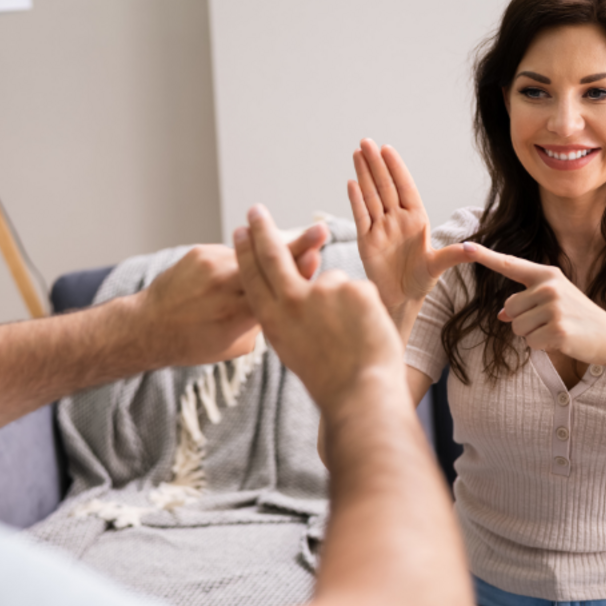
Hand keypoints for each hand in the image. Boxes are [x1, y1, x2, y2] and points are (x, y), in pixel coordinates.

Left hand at [141, 223, 327, 366]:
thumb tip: (287, 298)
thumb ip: (261, 322)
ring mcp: (212, 266)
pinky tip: (228, 277)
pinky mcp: (201, 252)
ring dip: (266, 254)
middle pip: (269, 262)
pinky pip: (231, 253)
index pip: (275, 289)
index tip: (316, 257)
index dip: (298, 272)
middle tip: (320, 231)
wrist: (149, 326)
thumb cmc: (194, 343)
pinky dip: (236, 262)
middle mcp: (225, 287)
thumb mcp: (234, 346)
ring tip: (283, 248)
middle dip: (298, 244)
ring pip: (250, 254)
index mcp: (238, 315)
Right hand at [234, 204, 403, 417]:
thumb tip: (286, 293)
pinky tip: (366, 332)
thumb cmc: (328, 379)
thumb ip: (285, 317)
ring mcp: (323, 292)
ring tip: (351, 336)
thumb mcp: (292, 349)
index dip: (245, 252)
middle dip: (261, 230)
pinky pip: (358, 291)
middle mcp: (292, 301)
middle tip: (255, 212)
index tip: (240, 232)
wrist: (361, 393)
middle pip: (273, 255)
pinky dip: (364, 308)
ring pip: (331, 282)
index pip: (252, 276)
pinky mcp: (353, 288)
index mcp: (273, 320)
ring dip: (342, 304)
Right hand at [349, 139, 472, 316]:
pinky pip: (360, 217)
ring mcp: (380, 229)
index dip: (396, 168)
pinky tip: (351, 183)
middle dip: (376, 164)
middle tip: (366, 142)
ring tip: (357, 154)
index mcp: (416, 219)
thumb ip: (452, 256)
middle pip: (385, 187)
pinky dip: (356, 201)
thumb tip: (472, 249)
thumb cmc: (421, 282)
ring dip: (363, 175)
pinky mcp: (366, 241)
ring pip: (371, 197)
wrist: (400, 300)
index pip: (404, 188)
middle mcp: (396, 220)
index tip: (387, 149)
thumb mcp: (438, 267)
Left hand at [463, 242, 605, 366]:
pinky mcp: (558, 329)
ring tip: (556, 329)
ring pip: (516, 327)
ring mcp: (554, 308)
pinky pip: (530, 342)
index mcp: (547, 275)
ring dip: (532, 334)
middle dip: (523, 320)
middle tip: (550, 321)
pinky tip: (561, 340)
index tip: (465, 246)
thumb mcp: (553, 303)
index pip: (510, 264)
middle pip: (509, 308)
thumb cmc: (577, 317)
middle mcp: (549, 287)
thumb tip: (502, 316)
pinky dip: (542, 346)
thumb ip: (525, 304)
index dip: (485, 256)